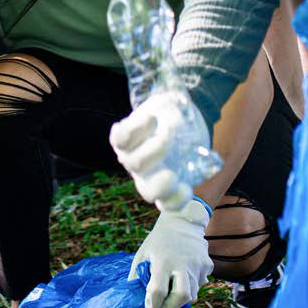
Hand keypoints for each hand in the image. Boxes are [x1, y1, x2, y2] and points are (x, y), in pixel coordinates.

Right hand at [109, 91, 212, 211]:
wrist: (185, 129)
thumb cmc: (168, 114)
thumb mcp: (166, 102)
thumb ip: (168, 103)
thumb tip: (175, 108)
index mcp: (127, 139)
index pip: (121, 138)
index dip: (133, 129)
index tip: (152, 117)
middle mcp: (134, 161)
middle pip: (134, 164)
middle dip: (153, 151)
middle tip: (169, 136)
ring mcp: (149, 179)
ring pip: (147, 190)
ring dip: (159, 185)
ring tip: (172, 175)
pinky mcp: (168, 191)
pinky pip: (167, 204)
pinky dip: (176, 200)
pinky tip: (186, 189)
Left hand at [130, 198, 212, 307]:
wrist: (182, 219)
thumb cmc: (158, 240)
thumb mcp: (143, 253)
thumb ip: (136, 276)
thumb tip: (133, 298)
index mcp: (163, 260)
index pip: (158, 291)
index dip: (152, 304)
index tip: (150, 307)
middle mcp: (182, 263)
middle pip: (181, 297)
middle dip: (171, 306)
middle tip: (163, 303)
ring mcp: (197, 264)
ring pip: (193, 294)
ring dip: (181, 296)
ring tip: (173, 284)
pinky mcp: (207, 264)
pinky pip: (200, 284)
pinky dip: (192, 285)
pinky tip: (185, 273)